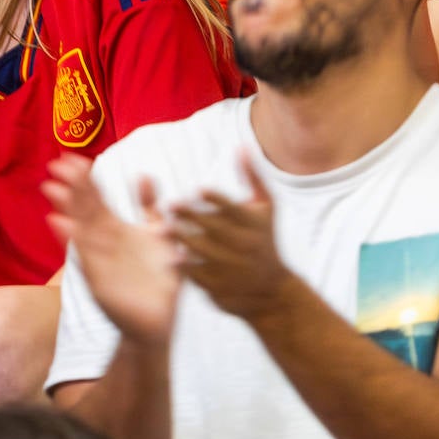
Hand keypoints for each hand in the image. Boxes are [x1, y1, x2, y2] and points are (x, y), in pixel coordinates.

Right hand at [43, 154, 181, 346]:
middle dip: (72, 187)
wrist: (156, 325)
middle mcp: (104, 242)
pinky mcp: (98, 279)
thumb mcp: (159, 237)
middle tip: (56, 163)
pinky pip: (84, 255)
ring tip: (52, 187)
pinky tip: (58, 222)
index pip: (95, 199)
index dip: (84, 179)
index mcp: (116, 230)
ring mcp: (99, 260)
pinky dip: (71, 238)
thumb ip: (150, 207)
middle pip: (85, 209)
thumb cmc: (158, 281)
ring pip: (80, 227)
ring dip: (66, 208)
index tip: (73, 157)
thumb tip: (143, 174)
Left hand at [169, 153, 290, 321]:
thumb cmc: (264, 240)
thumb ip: (253, 177)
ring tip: (166, 227)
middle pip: (215, 229)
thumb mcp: (266, 208)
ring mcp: (233, 268)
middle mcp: (244, 246)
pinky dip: (186, 266)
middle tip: (169, 205)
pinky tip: (172, 255)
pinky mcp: (220, 287)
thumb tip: (241, 145)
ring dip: (184, 240)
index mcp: (254, 225)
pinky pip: (199, 274)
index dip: (217, 200)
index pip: (234, 209)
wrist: (272, 292)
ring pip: (204, 252)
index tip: (199, 190)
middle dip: (191, 217)